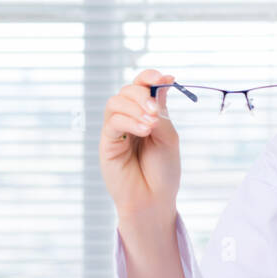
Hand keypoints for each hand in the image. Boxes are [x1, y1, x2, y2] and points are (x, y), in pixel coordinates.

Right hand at [99, 69, 181, 222]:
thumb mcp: (169, 137)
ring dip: (135, 108)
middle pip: (127, 91)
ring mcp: (116, 131)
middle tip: (156, 111)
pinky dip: (129, 121)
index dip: (150, 77)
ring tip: (152, 124)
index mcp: (146, 114)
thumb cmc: (163, 171)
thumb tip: (160, 84)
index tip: (166, 78)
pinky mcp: (107, 143)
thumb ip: (162, 112)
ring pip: (116, 102)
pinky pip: (112, 122)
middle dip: (142, 94)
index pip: (142, 86)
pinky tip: (144, 130)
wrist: (154, 200)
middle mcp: (129, 119)